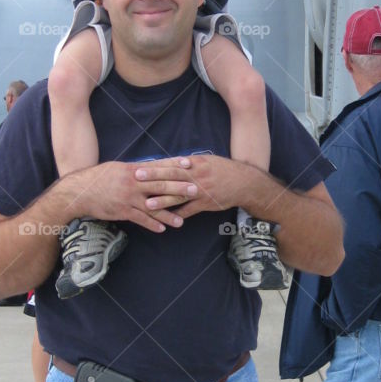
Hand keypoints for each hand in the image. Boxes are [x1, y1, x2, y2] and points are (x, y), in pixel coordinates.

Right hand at [67, 161, 193, 232]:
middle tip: (196, 190)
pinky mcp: (122, 211)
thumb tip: (151, 167)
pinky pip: (140, 219)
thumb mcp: (118, 168)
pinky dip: (151, 224)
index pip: (159, 166)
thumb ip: (136, 169)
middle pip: (161, 185)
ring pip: (152, 206)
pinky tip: (162, 229)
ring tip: (181, 221)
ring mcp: (128, 198)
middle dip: (179, 188)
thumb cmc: (99, 178)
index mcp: (134, 170)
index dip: (175, 165)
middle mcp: (133, 183)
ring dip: (168, 214)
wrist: (80, 192)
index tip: (190, 164)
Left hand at [133, 154, 257, 217]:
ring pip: (178, 196)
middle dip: (153, 177)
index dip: (155, 165)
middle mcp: (196, 175)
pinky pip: (190, 210)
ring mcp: (201, 190)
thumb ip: (189, 163)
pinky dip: (178, 216)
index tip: (140, 165)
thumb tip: (172, 162)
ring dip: (162, 200)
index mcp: (195, 163)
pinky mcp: (206, 203)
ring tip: (148, 204)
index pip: (171, 163)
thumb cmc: (223, 170)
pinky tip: (166, 220)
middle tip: (136, 178)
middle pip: (171, 176)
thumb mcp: (207, 161)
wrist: (244, 182)